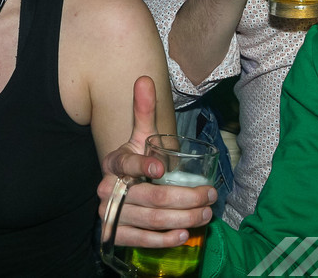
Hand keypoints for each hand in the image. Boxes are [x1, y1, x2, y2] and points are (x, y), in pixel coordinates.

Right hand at [98, 76, 215, 248]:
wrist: (119, 192)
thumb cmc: (135, 160)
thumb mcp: (140, 136)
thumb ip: (144, 110)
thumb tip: (144, 78)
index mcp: (113, 163)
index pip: (126, 165)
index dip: (143, 166)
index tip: (163, 168)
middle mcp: (107, 190)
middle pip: (149, 197)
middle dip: (185, 198)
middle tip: (209, 196)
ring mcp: (111, 214)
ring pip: (150, 219)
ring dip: (182, 218)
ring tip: (205, 214)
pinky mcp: (117, 234)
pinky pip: (141, 240)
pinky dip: (163, 239)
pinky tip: (183, 234)